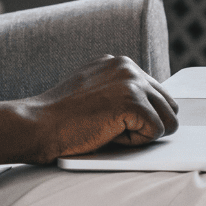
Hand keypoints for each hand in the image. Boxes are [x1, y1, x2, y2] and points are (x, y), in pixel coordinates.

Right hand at [0, 55, 178, 166]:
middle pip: (169, 105)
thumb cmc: (61, 119)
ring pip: (167, 120)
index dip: (140, 117)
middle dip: (147, 125)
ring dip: (142, 134)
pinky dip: (136, 142)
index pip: (156, 93)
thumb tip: (155, 110)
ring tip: (108, 130)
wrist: (37, 125)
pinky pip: (157, 132)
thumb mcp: (94, 94)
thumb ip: (120, 93)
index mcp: (119, 63)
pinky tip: (108, 134)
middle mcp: (128, 66)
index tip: (112, 121)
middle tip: (110, 128)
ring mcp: (131, 81)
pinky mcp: (133, 101)